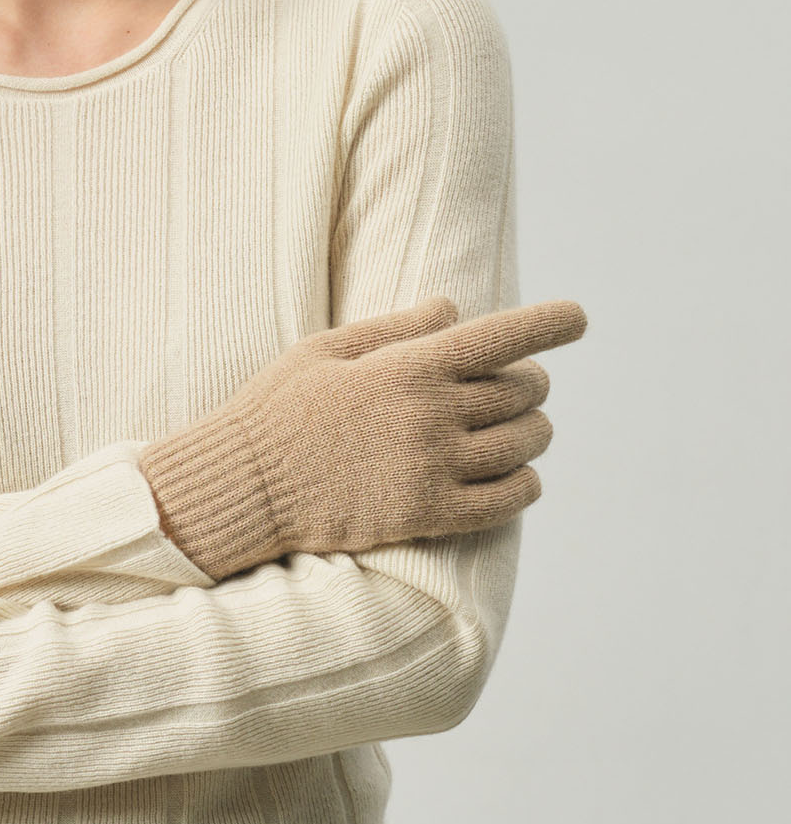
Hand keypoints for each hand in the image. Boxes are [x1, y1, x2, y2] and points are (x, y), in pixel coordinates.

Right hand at [139, 294, 588, 577]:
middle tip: (522, 382)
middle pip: (523, 391)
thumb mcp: (327, 349)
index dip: (550, 322)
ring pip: (525, 445)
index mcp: (409, 366)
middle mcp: (432, 415)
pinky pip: (508, 502)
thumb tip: (452, 308)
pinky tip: (518, 477)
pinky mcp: (429, 514)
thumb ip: (395, 329)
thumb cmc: (278, 408)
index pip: (502, 337)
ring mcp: (435, 467)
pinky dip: (526, 485)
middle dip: (532, 382)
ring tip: (523, 428)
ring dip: (535, 432)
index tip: (578, 317)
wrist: (246, 484)